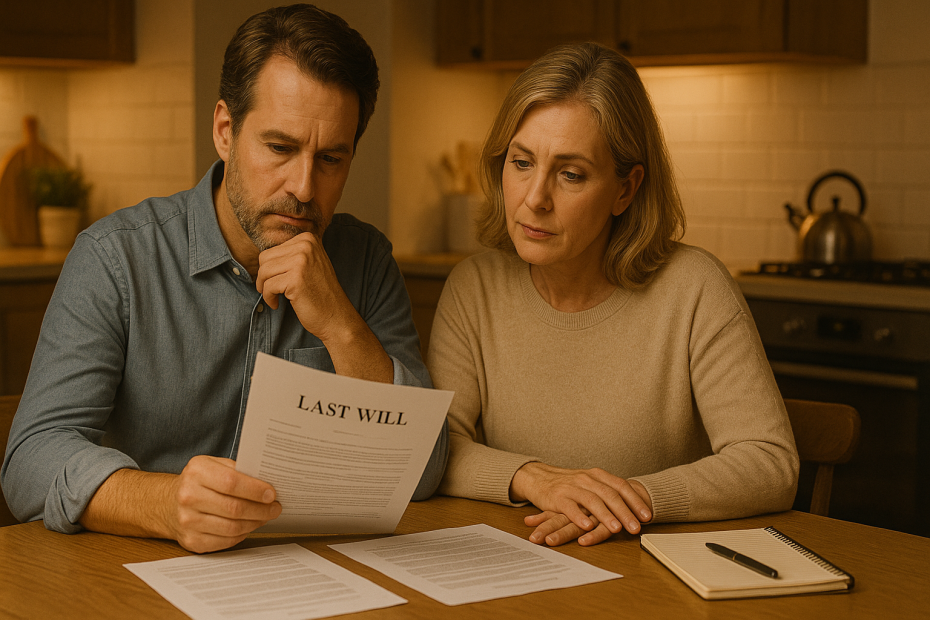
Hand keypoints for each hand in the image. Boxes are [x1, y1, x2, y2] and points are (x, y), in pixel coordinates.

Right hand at [167, 456, 280, 552]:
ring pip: (232, 527)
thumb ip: (236, 469)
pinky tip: (249, 526)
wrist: (168, 503)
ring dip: (255, 523)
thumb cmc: (199, 482)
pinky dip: (243, 534)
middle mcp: (188, 497)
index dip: (255, 490)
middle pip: (234, 508)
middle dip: (261, 510)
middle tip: (275, 508)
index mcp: (196, 472)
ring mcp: (188, 521)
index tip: (272, 494)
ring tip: (265, 517)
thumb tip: (266, 481)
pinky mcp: (192, 541)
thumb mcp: (212, 464)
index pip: (231, 482)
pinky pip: (226, 541)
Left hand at [255, 232, 352, 341]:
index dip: (270, 269)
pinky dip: (268, 298)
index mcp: (308, 239)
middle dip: (264, 277)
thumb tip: (262, 255)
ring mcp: (301, 261)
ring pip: (264, 272)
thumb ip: (291, 253)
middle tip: (273, 290)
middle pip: (264, 258)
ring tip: (275, 297)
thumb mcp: (310, 263)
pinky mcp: (296, 279)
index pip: (271, 250)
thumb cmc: (319, 292)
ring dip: (264, 288)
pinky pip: (268, 286)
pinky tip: (277, 304)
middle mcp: (305, 246)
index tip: (278, 281)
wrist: (335, 315)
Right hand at [510, 463, 651, 544]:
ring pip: (592, 501)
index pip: (621, 486)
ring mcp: (571, 487)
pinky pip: (570, 507)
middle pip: (609, 495)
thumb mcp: (590, 483)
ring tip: (616, 528)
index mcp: (597, 475)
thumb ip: (609, 493)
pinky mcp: (557, 497)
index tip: (647, 516)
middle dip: (625, 512)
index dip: (635, 501)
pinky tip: (587, 527)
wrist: (539, 477)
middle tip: (636, 527)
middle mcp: (586, 479)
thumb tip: (635, 508)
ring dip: (606, 515)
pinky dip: (579, 517)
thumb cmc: (569, 484)